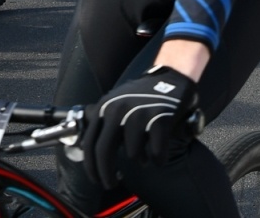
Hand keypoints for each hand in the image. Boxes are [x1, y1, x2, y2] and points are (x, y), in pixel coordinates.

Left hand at [79, 66, 198, 188]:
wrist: (172, 76)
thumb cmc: (142, 94)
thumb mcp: (115, 102)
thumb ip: (102, 122)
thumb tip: (88, 149)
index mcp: (104, 107)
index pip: (90, 144)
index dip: (91, 167)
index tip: (96, 180)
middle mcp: (118, 110)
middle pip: (104, 152)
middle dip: (107, 175)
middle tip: (111, 183)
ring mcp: (139, 114)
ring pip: (133, 155)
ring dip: (140, 160)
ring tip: (144, 155)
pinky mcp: (160, 119)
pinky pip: (156, 153)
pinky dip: (157, 159)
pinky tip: (158, 156)